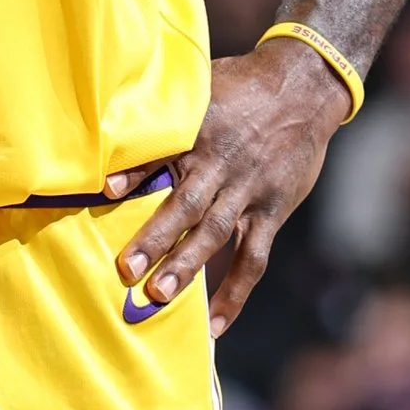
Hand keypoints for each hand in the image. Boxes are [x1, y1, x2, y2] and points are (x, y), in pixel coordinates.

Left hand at [111, 35, 353, 336]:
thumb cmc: (242, 85)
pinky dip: (235, 292)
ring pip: (215, 234)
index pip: (164, 153)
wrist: (305, 85)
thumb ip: (165, 111)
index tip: (105, 190)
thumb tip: (113, 120)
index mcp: (200, 131)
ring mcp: (248, 192)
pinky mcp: (271, 211)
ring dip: (187, 265)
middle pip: (186, 205)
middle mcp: (223, 165)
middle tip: (126, 268)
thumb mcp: (202, 86)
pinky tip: (214, 324)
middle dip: (155, 238)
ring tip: (158, 295)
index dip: (136, 172)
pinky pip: (253, 259)